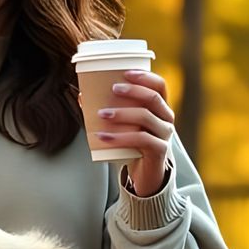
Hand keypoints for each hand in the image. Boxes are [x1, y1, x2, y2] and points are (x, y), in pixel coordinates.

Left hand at [87, 68, 174, 195]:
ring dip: (122, 112)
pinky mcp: (159, 150)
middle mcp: (166, 119)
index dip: (145, 76)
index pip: (159, 86)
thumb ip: (108, 110)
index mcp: (160, 108)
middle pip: (153, 98)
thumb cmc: (133, 146)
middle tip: (112, 89)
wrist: (146, 175)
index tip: (125, 73)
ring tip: (102, 114)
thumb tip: (82, 96)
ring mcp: (164, 135)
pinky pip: (141, 139)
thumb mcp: (123, 126)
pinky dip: (120, 136)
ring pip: (146, 117)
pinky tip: (104, 137)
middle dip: (132, 91)